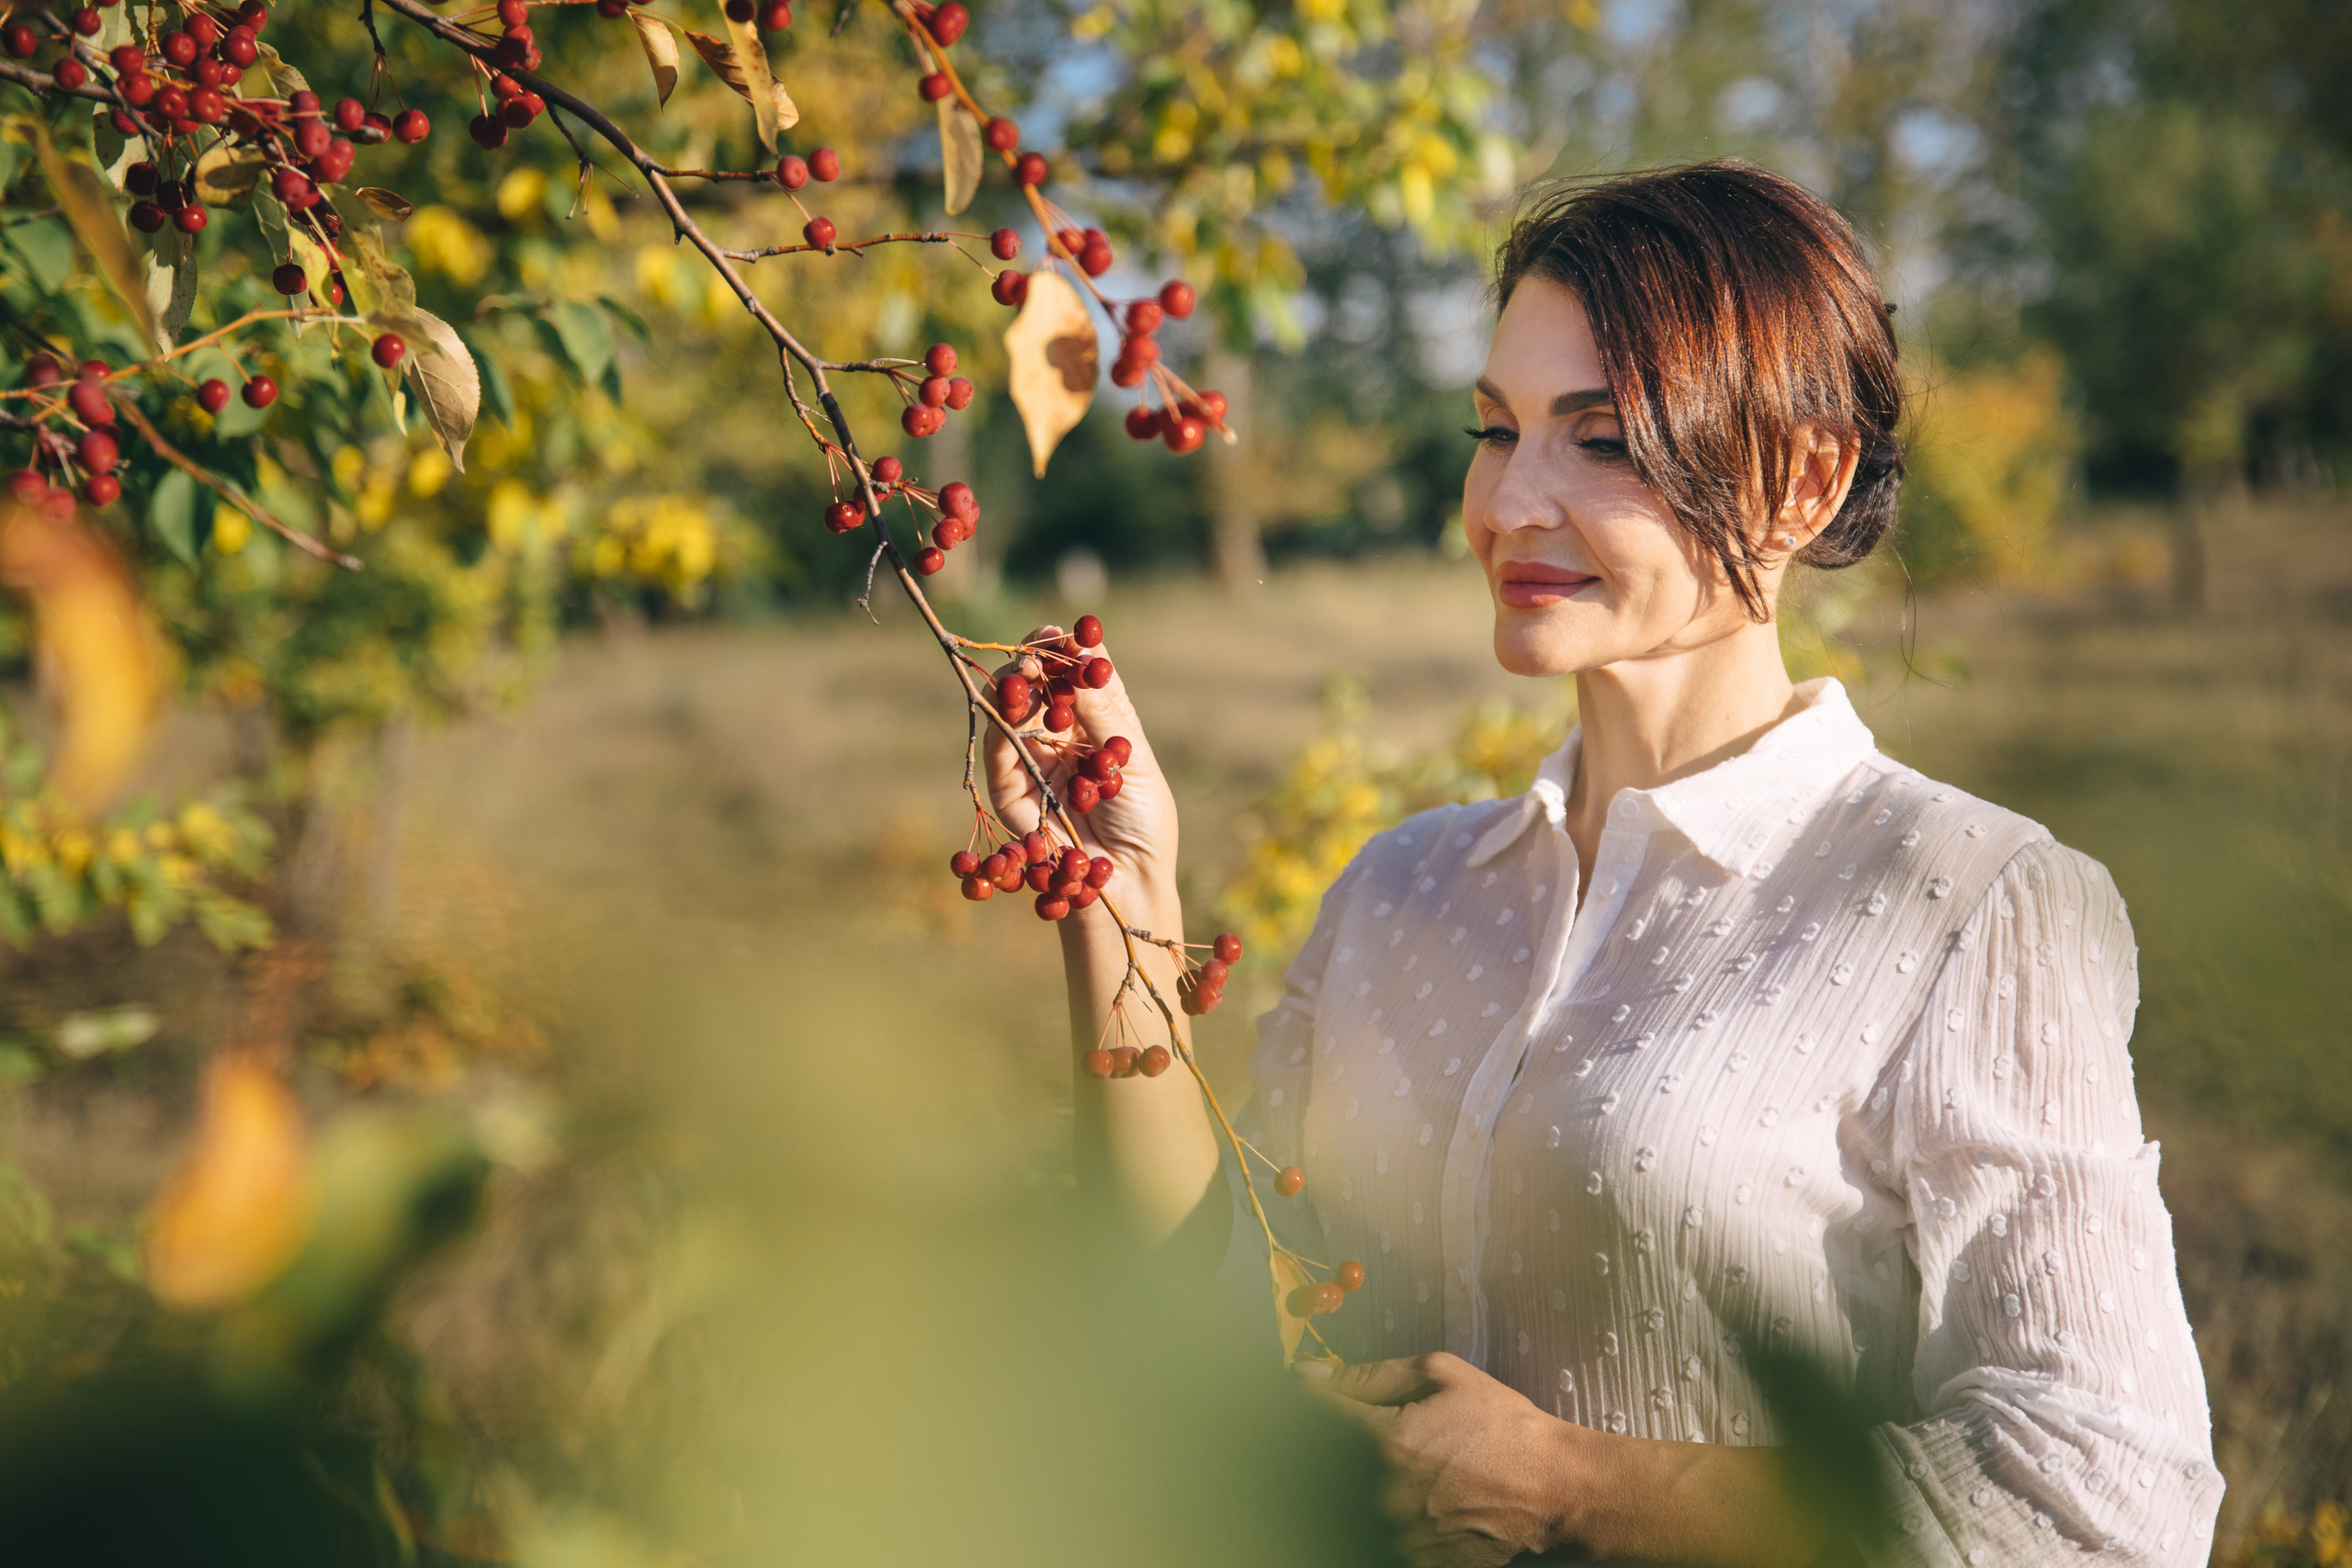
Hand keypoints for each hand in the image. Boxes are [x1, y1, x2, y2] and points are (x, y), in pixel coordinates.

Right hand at [981, 625, 1178, 908]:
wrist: (1129, 882)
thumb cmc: (1145, 823)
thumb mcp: (1132, 760)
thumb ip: (1103, 713)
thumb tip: (1083, 655)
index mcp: (1096, 726)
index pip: (1073, 679)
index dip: (1065, 653)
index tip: (1059, 632)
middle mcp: (1060, 740)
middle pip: (1038, 689)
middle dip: (1035, 664)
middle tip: (1037, 648)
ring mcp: (1033, 764)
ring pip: (1012, 713)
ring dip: (1016, 686)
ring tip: (1026, 669)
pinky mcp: (1011, 793)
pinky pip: (999, 752)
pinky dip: (1002, 724)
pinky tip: (1014, 704)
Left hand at [1303, 1353, 1586, 1567]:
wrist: (1554, 1487)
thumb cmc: (1502, 1426)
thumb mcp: (1444, 1375)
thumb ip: (1373, 1375)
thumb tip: (1316, 1375)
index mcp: (1388, 1440)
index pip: (1321, 1415)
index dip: (1310, 1401)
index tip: (1306, 1392)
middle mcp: (1386, 1491)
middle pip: (1330, 1462)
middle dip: (1342, 1442)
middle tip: (1378, 1436)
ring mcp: (1400, 1531)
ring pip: (1353, 1499)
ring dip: (1364, 1480)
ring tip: (1411, 1469)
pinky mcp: (1417, 1558)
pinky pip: (1381, 1531)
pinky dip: (1388, 1513)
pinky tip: (1419, 1497)